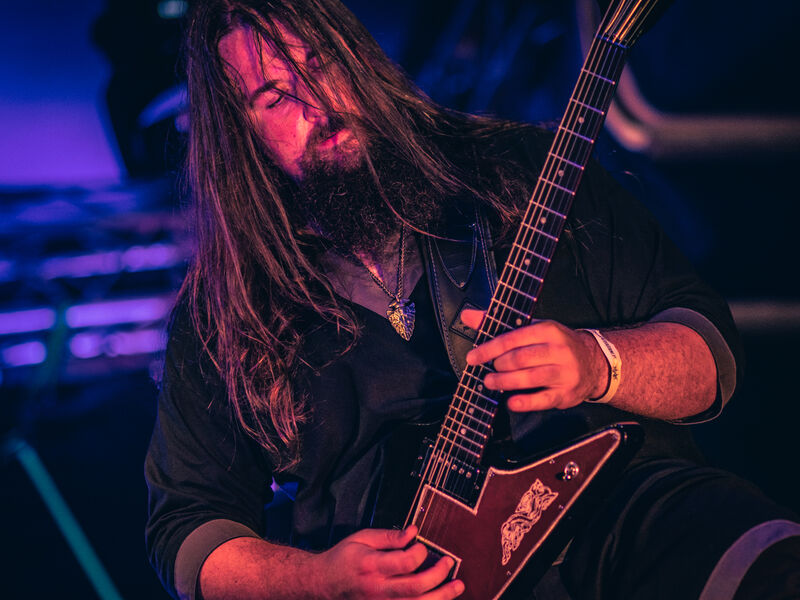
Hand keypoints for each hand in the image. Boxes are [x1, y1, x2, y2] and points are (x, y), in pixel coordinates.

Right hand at [316, 525, 463, 598]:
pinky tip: (438, 599)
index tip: (422, 546)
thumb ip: (389, 537)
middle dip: (439, 576)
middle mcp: (378, 590)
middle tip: (449, 563)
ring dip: (441, 597)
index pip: (406, 562)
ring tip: (457, 586)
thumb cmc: (343, 559)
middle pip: (416, 588)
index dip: (421, 552)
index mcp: (372, 566)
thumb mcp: (362, 538)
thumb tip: (413, 532)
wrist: (324, 585)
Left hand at [461, 309, 607, 411]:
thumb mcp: (533, 328)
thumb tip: (469, 315)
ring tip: (490, 383)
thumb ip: (499, 323)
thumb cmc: (555, 345)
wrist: (594, 362)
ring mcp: (564, 373)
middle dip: (498, 366)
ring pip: (529, 378)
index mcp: (547, 330)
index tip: (473, 358)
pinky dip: (524, 402)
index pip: (512, 339)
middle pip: (520, 359)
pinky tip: (510, 402)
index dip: (488, 349)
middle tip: (486, 371)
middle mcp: (558, 350)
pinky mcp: (566, 393)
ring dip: (505, 383)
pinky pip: (542, 400)